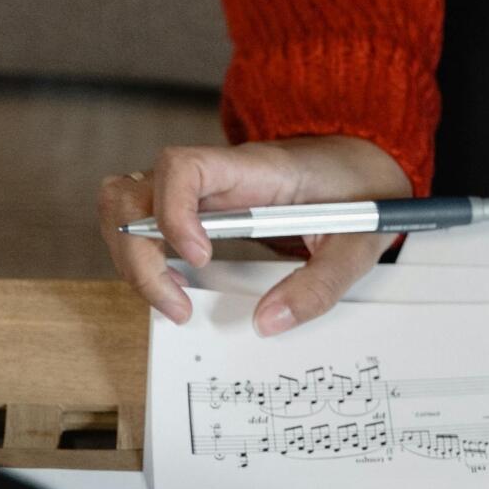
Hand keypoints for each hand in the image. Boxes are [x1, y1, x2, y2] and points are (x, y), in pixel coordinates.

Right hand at [97, 135, 412, 335]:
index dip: (175, 212)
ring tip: (172, 299)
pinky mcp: (195, 207)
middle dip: (136, 253)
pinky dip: (145, 256)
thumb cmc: (359, 194)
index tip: (200, 258)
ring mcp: (198, 189)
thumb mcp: (356, 245)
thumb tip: (268, 322)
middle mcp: (212, 174)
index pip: (183, 167)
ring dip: (132, 256)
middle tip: (177, 305)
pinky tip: (175, 284)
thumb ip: (319, 284)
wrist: (362, 166)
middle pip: (133, 191)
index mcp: (252, 169)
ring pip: (126, 205)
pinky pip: (146, 222)